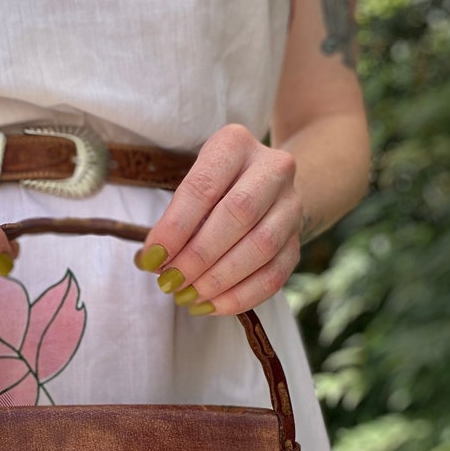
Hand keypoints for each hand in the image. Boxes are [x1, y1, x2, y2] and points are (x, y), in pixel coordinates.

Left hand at [136, 124, 302, 313]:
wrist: (268, 186)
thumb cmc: (215, 188)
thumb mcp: (192, 185)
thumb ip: (174, 219)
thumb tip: (151, 261)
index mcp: (236, 144)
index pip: (204, 186)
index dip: (175, 227)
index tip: (152, 258)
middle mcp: (272, 168)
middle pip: (237, 215)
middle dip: (198, 256)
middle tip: (170, 282)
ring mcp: (291, 205)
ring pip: (261, 247)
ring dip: (219, 279)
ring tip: (187, 296)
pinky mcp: (298, 241)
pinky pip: (275, 275)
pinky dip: (241, 296)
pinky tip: (212, 306)